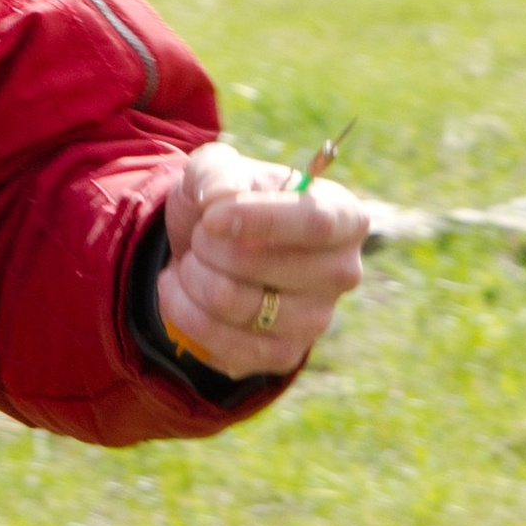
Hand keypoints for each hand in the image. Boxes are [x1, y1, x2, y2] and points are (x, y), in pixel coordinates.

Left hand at [158, 138, 367, 379]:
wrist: (213, 252)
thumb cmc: (228, 204)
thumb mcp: (218, 170)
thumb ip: (217, 171)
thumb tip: (219, 196)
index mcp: (344, 216)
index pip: (314, 222)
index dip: (257, 219)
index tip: (210, 217)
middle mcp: (341, 272)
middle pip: (258, 263)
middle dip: (206, 245)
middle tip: (199, 236)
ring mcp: (316, 319)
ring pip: (232, 303)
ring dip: (191, 277)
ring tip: (188, 263)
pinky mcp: (284, 354)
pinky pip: (219, 340)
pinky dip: (182, 311)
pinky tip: (181, 290)